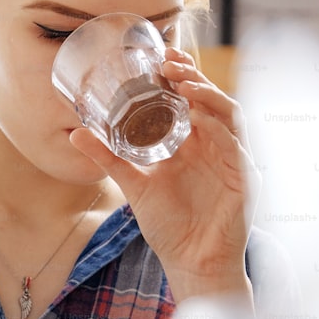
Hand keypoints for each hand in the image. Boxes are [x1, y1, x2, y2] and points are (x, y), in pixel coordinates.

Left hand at [69, 46, 260, 304]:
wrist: (192, 263)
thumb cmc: (169, 227)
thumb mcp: (134, 186)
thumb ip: (109, 158)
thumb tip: (75, 134)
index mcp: (191, 143)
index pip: (190, 99)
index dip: (181, 74)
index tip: (160, 55)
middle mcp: (213, 145)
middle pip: (210, 99)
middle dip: (193, 76)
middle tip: (169, 63)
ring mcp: (231, 159)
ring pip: (228, 113)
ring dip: (208, 95)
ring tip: (183, 83)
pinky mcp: (243, 178)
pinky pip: (235, 145)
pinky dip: (218, 128)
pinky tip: (199, 118)